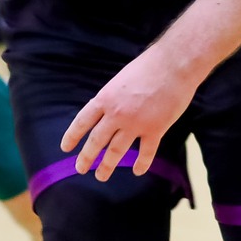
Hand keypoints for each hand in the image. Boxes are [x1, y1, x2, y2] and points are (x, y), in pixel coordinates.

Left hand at [61, 47, 196, 181]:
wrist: (174, 64)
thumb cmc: (149, 66)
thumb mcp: (120, 79)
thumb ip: (112, 98)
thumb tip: (105, 113)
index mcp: (105, 98)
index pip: (83, 121)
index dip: (72, 136)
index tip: (65, 148)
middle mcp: (116, 114)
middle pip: (97, 141)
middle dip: (86, 157)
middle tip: (80, 168)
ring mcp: (136, 123)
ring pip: (116, 151)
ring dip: (107, 165)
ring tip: (101, 176)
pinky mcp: (155, 129)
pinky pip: (146, 152)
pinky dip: (141, 163)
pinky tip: (137, 171)